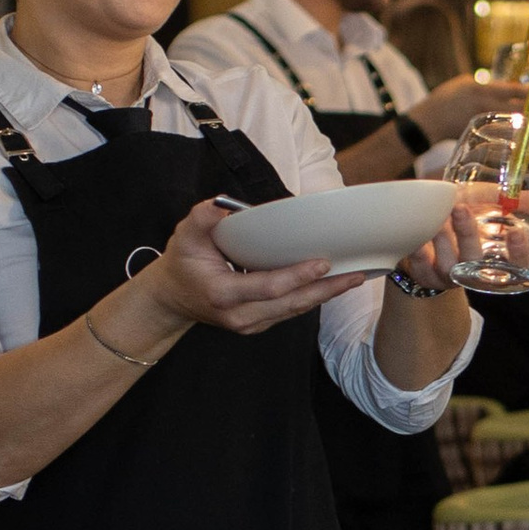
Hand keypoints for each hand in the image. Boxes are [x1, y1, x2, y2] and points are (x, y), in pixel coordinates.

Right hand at [127, 198, 366, 342]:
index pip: (269, 287)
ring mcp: (251, 324)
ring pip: (295, 310)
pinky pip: (291, 311)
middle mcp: (240, 316)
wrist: (171, 299)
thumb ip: (201, 220)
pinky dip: (313, 297)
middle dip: (327, 289)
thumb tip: (220, 205)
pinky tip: (333, 285)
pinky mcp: (259, 323)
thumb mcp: (185, 237)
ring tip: (355, 278)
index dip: (298, 276)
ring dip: (326, 295)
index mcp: (224, 295)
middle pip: (292, 303)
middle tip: (358, 274)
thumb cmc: (182, 263)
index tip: (324, 263)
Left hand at [395, 185, 510, 292]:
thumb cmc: (471, 220)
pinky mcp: (425, 276)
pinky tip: (416, 237)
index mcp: (499, 261)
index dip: (519, 252)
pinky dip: (417, 252)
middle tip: (460, 208)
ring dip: (441, 238)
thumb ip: (522, 205)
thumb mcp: (494, 210)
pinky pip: (420, 267)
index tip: (516, 232)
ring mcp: (450, 276)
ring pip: (447, 263)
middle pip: (476, 260)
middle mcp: (476, 271)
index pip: (518, 265)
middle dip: (468, 234)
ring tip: (434, 212)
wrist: (434, 237)